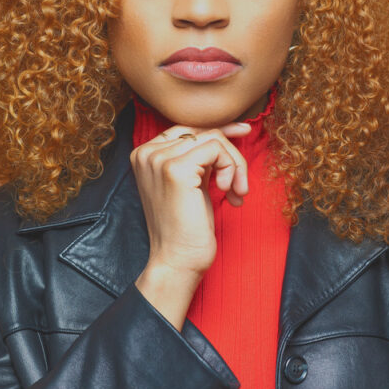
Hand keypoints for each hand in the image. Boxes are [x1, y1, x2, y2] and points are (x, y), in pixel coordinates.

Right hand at [130, 121, 251, 279]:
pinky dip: (231, 168)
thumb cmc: (187, 228)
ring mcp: (159, 159)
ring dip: (235, 165)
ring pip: (213, 138)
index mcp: (145, 154)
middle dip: (231, 153)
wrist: (177, 260)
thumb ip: (201, 157)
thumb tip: (232, 129)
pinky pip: (216, 149)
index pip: (187, 128)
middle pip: (202, 130)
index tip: (243, 132)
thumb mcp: (193, 183)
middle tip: (241, 184)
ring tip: (237, 192)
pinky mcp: (175, 168)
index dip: (219, 130)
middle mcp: (147, 152)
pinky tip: (229, 193)